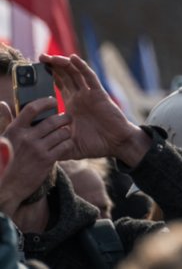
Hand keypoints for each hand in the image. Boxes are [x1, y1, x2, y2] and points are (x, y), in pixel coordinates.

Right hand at [0, 98, 71, 213]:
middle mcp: (27, 138)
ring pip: (62, 133)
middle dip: (64, 118)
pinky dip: (67, 143)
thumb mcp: (2, 140)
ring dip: (67, 131)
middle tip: (68, 118)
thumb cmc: (3, 161)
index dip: (46, 102)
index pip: (32, 109)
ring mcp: (37, 149)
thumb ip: (6, 120)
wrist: (5, 187)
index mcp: (14, 130)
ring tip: (66, 132)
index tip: (53, 100)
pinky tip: (65, 144)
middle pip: (54, 120)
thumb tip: (4, 104)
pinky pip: (65, 146)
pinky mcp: (46, 161)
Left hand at [40, 54, 150, 165]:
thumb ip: (56, 144)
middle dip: (53, 66)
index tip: (36, 69)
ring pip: (75, 73)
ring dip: (63, 63)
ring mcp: (89, 94)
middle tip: (40, 57)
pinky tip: (73, 58)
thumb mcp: (69, 145)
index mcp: (72, 106)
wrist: (116, 144)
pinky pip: (89, 77)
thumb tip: (39, 148)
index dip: (49, 76)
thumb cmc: (96, 144)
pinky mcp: (99, 94)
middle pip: (65, 75)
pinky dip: (81, 67)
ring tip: (51, 57)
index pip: (59, 85)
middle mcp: (80, 97)